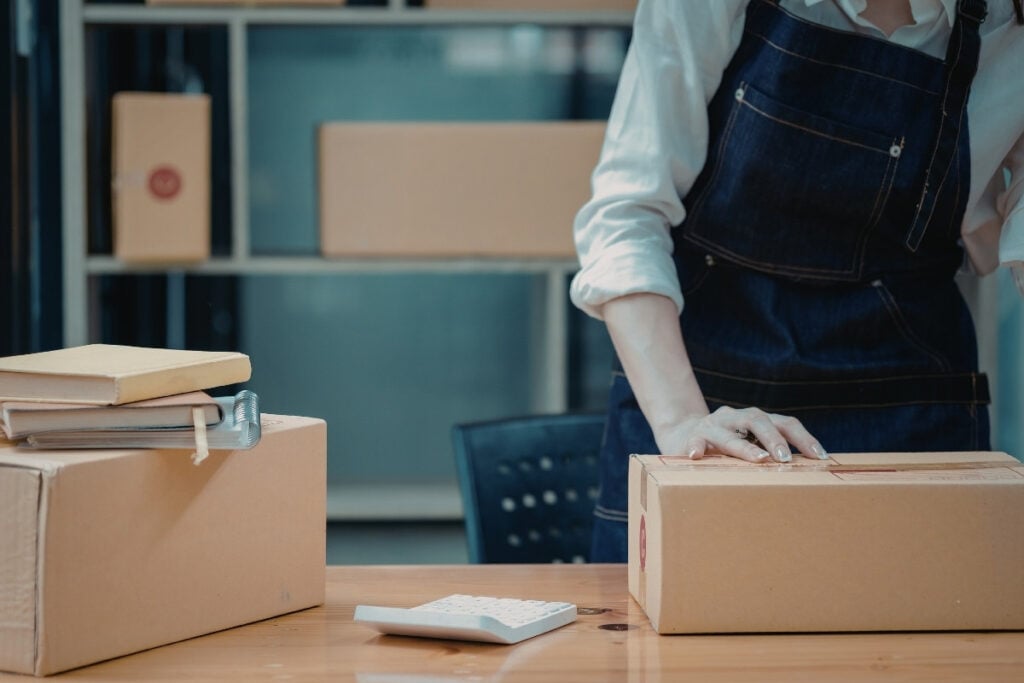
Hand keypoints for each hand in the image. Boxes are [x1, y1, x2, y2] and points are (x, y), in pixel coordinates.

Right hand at [654, 406, 827, 462]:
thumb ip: (771, 452)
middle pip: (756, 419)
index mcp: (754, 420)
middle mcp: (734, 418)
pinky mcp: (691, 438)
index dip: (803, 438)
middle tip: (786, 459)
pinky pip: (694, 441)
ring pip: (728, 433)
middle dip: (774, 438)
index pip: (784, 422)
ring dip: (744, 447)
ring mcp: (712, 427)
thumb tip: (807, 473)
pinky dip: (696, 447)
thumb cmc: (724, 444)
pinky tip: (697, 456)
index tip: (819, 457)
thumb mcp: (749, 443)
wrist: (681, 433)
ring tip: (758, 459)